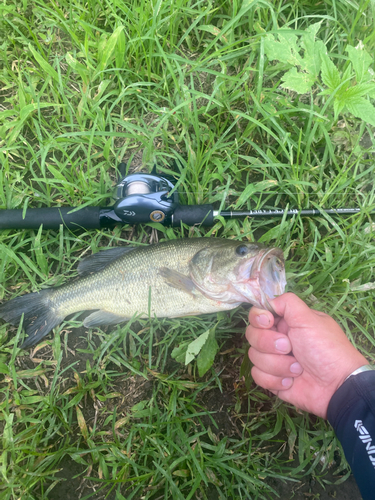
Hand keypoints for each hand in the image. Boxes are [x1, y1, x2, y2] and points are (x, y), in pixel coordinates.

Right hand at [245, 293, 367, 417]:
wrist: (337, 385)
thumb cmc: (325, 348)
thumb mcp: (309, 318)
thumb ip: (287, 303)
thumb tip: (266, 302)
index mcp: (285, 323)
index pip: (257, 315)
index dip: (258, 319)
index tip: (268, 323)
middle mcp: (277, 339)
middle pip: (252, 335)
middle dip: (269, 344)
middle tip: (289, 348)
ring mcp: (273, 360)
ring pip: (254, 356)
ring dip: (277, 364)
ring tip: (298, 369)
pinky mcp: (272, 379)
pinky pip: (258, 376)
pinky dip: (275, 379)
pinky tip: (291, 382)